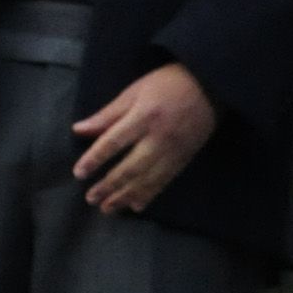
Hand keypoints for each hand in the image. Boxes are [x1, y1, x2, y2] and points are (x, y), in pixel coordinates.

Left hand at [72, 63, 217, 213]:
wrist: (212, 85)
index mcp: (144, 116)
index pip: (114, 142)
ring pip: (148, 179)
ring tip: (108, 208)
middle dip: (109, 185)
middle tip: (91, 199)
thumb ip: (109, 114)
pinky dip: (151, 194)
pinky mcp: (186, 157)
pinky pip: (166, 180)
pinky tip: (137, 206)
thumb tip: (79, 130)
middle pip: (131, 167)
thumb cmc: (169, 83)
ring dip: (126, 196)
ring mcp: (174, 150)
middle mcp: (159, 137)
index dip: (95, 159)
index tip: (79, 173)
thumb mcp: (136, 90)